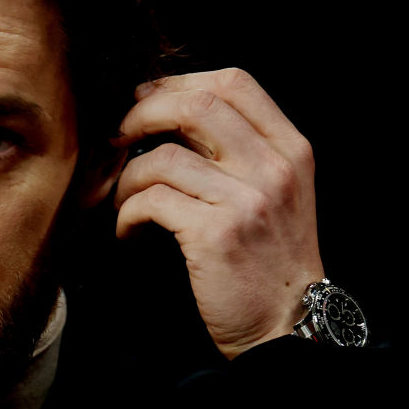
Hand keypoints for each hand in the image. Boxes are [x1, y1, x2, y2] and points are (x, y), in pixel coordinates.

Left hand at [113, 68, 323, 358]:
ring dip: (127, 176)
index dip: (180, 82)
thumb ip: (234, 150)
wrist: (289, 326)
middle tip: (118, 137)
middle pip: (196, 104)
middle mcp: (274, 167)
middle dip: (143, 113)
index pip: (235, 82)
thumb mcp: (272, 192)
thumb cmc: (268, 258)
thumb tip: (165, 111)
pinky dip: (126, 213)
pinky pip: (151, 200)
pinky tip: (128, 232)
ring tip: (122, 199)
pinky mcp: (218, 234)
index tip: (146, 98)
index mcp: (290, 149)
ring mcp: (248, 199)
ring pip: (162, 156)